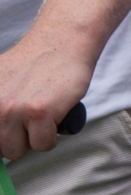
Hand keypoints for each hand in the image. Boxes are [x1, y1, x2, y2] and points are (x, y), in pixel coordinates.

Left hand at [0, 27, 92, 162]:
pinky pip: (42, 145)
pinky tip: (53, 118)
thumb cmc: (32, 65)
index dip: (0, 139)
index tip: (9, 133)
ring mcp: (13, 109)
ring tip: (40, 118)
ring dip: (32, 140)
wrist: (60, 43)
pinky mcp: (39, 112)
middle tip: (27, 121)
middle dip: (15, 141)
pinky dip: (51, 138)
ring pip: (17, 151)